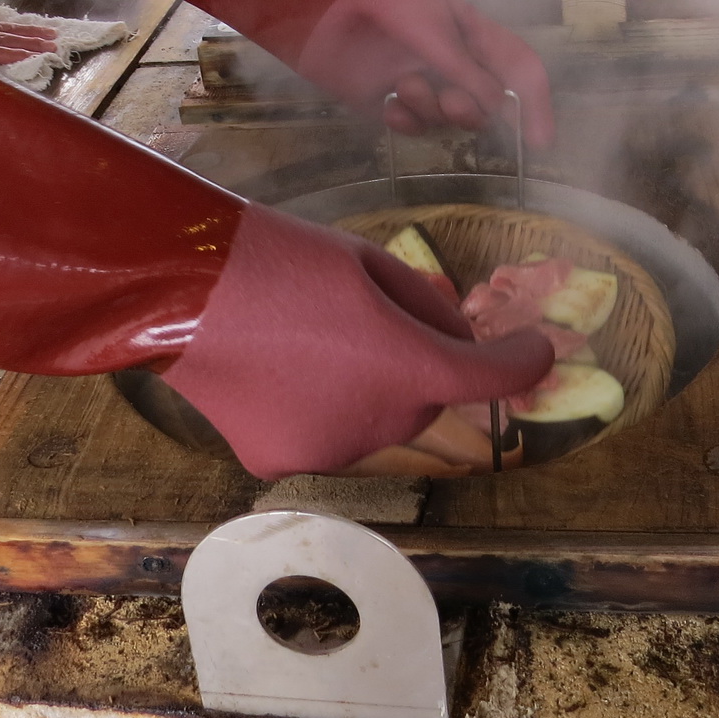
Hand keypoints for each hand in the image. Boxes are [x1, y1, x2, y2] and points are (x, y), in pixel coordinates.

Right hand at [0, 55, 554, 478]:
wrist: (180, 287)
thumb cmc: (279, 256)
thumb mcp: (369, 263)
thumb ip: (424, 306)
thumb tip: (452, 337)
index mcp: (407, 367)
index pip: (490, 377)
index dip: (523, 364)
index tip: (538, 352)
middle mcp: (377, 423)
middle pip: (424, 402)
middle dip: (418, 367)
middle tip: (379, 323)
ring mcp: (326, 451)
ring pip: (374, 425)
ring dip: (369, 392)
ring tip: (315, 343)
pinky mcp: (279, 461)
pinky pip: (324, 437)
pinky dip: (320, 412)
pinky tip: (283, 372)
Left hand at [296, 0, 557, 147]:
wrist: (324, 3)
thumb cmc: (386, 0)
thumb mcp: (435, 30)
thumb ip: (468, 71)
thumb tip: (498, 108)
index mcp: (471, 33)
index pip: (518, 70)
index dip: (535, 105)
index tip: (540, 142)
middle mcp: (450, 60)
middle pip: (483, 104)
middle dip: (470, 110)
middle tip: (450, 102)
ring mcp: (419, 80)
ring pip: (446, 118)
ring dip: (431, 109)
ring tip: (404, 85)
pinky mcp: (386, 98)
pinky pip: (411, 125)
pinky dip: (405, 120)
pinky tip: (387, 105)